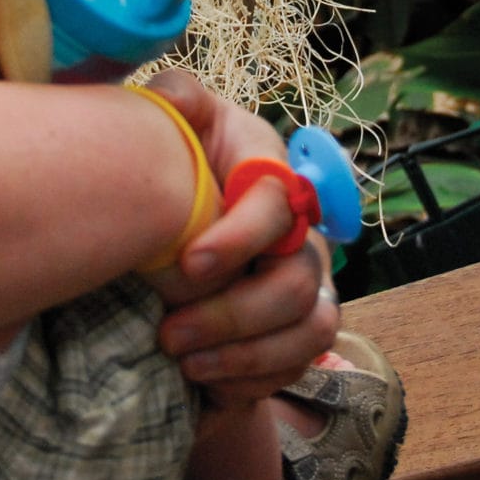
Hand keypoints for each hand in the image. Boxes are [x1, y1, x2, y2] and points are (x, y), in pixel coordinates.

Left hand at [139, 71, 339, 403]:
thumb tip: (177, 98)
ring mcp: (307, 281)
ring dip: (246, 354)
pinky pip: (299, 364)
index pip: (279, 204)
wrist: (172, 237)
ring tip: (184, 362)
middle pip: (296, 280)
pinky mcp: (299, 328)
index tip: (186, 265)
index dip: (239, 238)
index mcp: (272, 173)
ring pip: (310, 327)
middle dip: (231, 314)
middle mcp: (301, 229)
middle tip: (168, 333)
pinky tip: (206, 381)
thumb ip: (174, 101)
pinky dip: (253, 379)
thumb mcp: (172, 130)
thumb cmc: (175, 173)